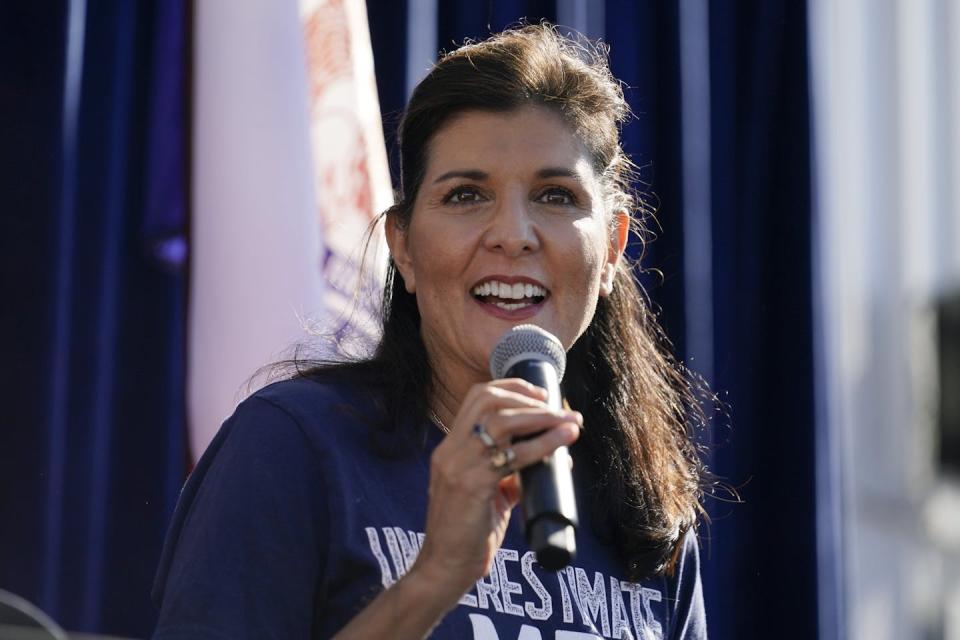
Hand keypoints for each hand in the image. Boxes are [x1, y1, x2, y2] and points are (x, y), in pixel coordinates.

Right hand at [410, 379, 581, 601]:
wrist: (444, 568)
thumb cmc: (467, 534)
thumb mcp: (487, 495)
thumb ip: (508, 475)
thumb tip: (545, 461)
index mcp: (451, 449)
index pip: (476, 398)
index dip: (511, 388)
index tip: (540, 394)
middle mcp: (450, 451)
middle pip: (487, 399)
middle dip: (526, 396)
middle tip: (557, 406)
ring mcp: (458, 466)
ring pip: (500, 421)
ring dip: (540, 416)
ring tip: (568, 422)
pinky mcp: (471, 485)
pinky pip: (513, 455)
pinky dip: (543, 444)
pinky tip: (563, 441)